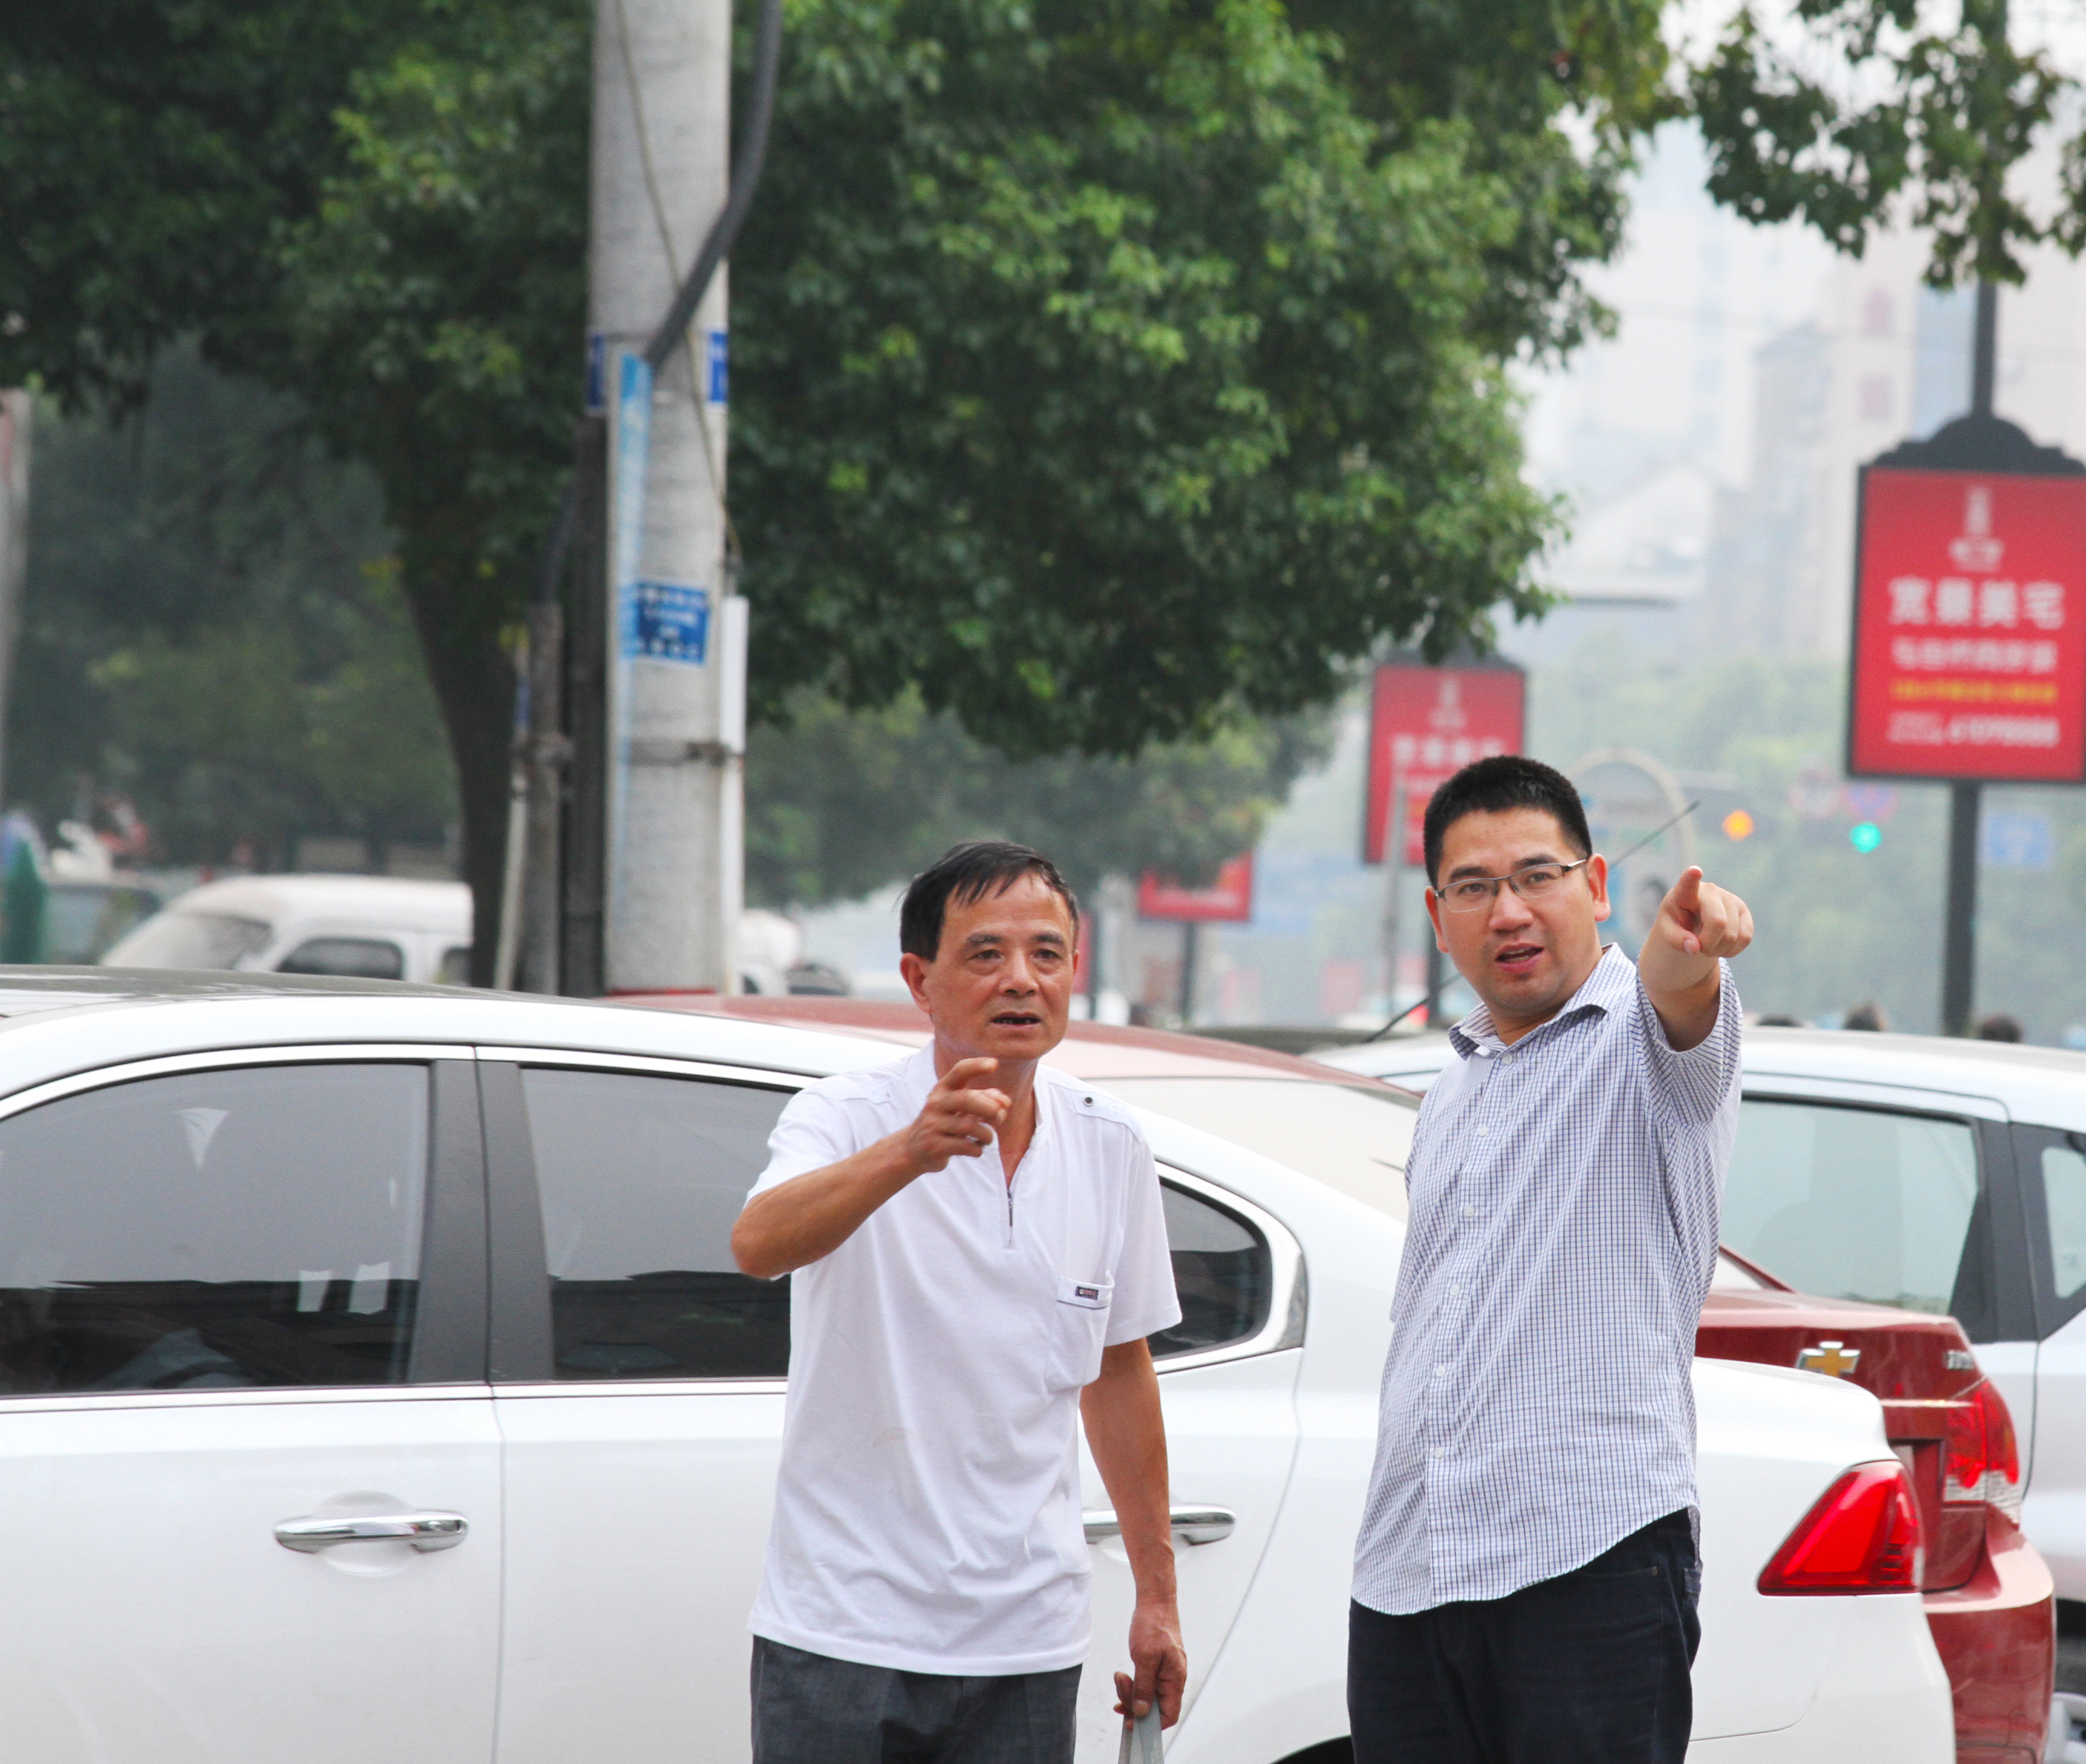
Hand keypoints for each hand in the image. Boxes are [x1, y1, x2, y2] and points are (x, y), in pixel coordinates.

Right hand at [901, 1056, 1010, 1172]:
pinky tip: (977, 1148)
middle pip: (966, 1099)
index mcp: (942, 1089)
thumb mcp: (959, 1109)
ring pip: (968, 1126)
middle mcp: (935, 1104)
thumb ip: (983, 1100)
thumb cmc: (944, 1124)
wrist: (913, 1150)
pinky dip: (978, 1149)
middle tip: (1001, 1116)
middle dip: (989, 1107)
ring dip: (987, 1134)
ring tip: (988, 1138)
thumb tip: (1006, 1103)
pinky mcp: (933, 1146)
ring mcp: (932, 1125)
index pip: (959, 1071)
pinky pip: (964, 1146)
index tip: (994, 1065)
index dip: (977, 1066)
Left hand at [1113, 1597, 1186, 1728]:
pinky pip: (1146, 1683)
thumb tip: (1141, 1711)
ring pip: (1148, 1695)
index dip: (1151, 1724)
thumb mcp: (1145, 1657)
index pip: (1169, 1714)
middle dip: (1134, 1702)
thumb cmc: (1154, 1624)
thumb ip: (1144, 1686)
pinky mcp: (1158, 1665)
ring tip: (1120, 1676)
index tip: (1131, 1723)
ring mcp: (1166, 1671)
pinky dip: (1133, 1683)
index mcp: (1175, 1678)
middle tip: (1120, 1689)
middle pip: (1155, 1707)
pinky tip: (1123, 1676)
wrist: (1155, 1601)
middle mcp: (1173, 1678)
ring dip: (1130, 1691)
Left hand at [1639, 866, 1752, 985]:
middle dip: (1708, 944)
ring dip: (1718, 950)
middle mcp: (1710, 891)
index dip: (1691, 877)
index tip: (1694, 871)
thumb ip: (1676, 940)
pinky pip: (1745, 938)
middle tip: (1698, 948)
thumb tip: (1695, 947)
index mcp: (1684, 893)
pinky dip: (1731, 950)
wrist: (1694, 921)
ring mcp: (1730, 898)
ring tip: (1707, 946)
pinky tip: (1721, 945)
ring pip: (1732, 935)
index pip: (1688, 883)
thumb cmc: (1678, 923)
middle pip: (1718, 922)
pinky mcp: (1744, 911)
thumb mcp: (1668, 932)